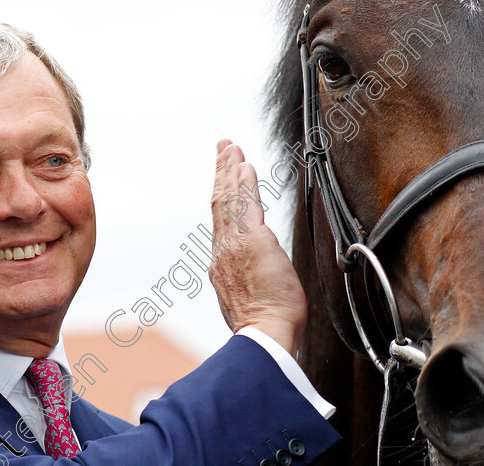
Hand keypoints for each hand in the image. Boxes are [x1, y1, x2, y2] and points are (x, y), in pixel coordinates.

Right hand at [209, 139, 307, 354]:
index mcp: (221, 264)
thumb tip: (254, 275)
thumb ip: (246, 281)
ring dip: (230, 170)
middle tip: (223, 147)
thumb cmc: (263, 327)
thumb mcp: (247, 301)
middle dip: (221, 172)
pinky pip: (246, 204)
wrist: (264, 336)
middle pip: (219, 202)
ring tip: (231, 147)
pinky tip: (245, 165)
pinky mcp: (253, 241)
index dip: (221, 194)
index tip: (223, 177)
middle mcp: (223, 250)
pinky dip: (244, 183)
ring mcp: (235, 244)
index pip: (220, 220)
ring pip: (230, 199)